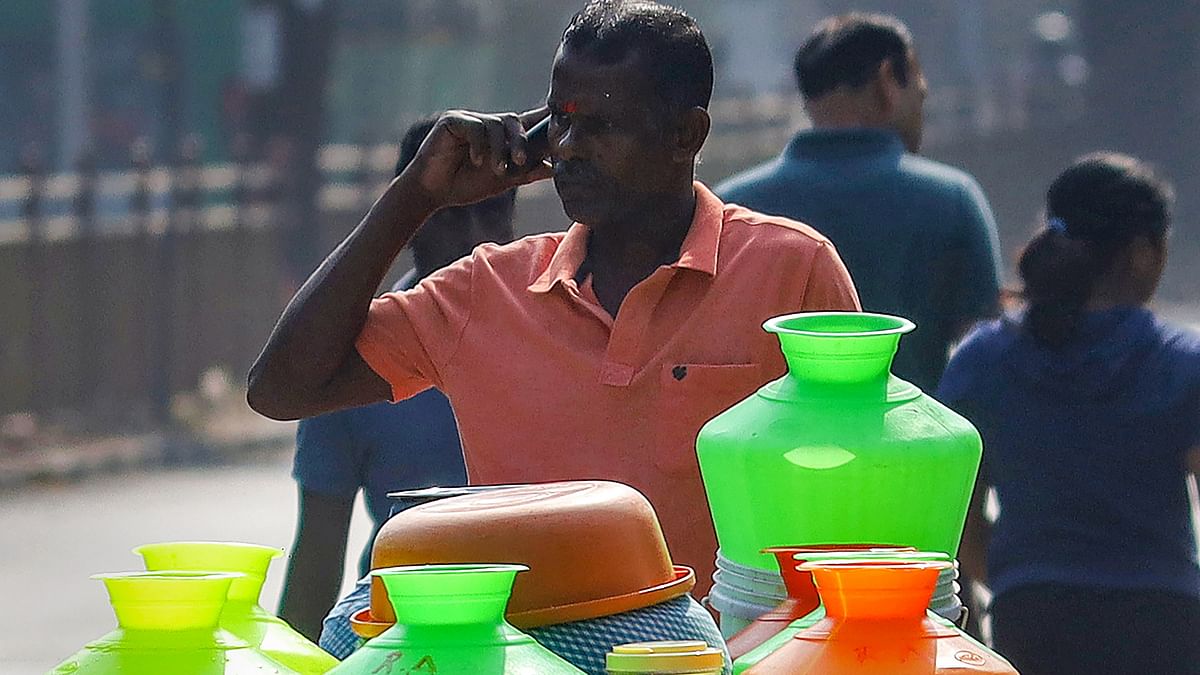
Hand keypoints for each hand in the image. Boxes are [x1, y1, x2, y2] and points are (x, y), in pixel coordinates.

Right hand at [401, 107, 552, 207]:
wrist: (433, 193)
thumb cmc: (465, 186)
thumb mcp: (502, 181)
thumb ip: (526, 173)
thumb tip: (553, 168)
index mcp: (502, 137)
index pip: (527, 122)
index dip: (545, 116)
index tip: (563, 113)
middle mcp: (487, 124)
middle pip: (514, 120)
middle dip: (521, 142)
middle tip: (521, 163)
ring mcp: (470, 120)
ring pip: (496, 124)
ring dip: (500, 149)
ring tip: (497, 170)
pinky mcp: (453, 120)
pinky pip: (474, 127)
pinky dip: (479, 146)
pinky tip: (475, 161)